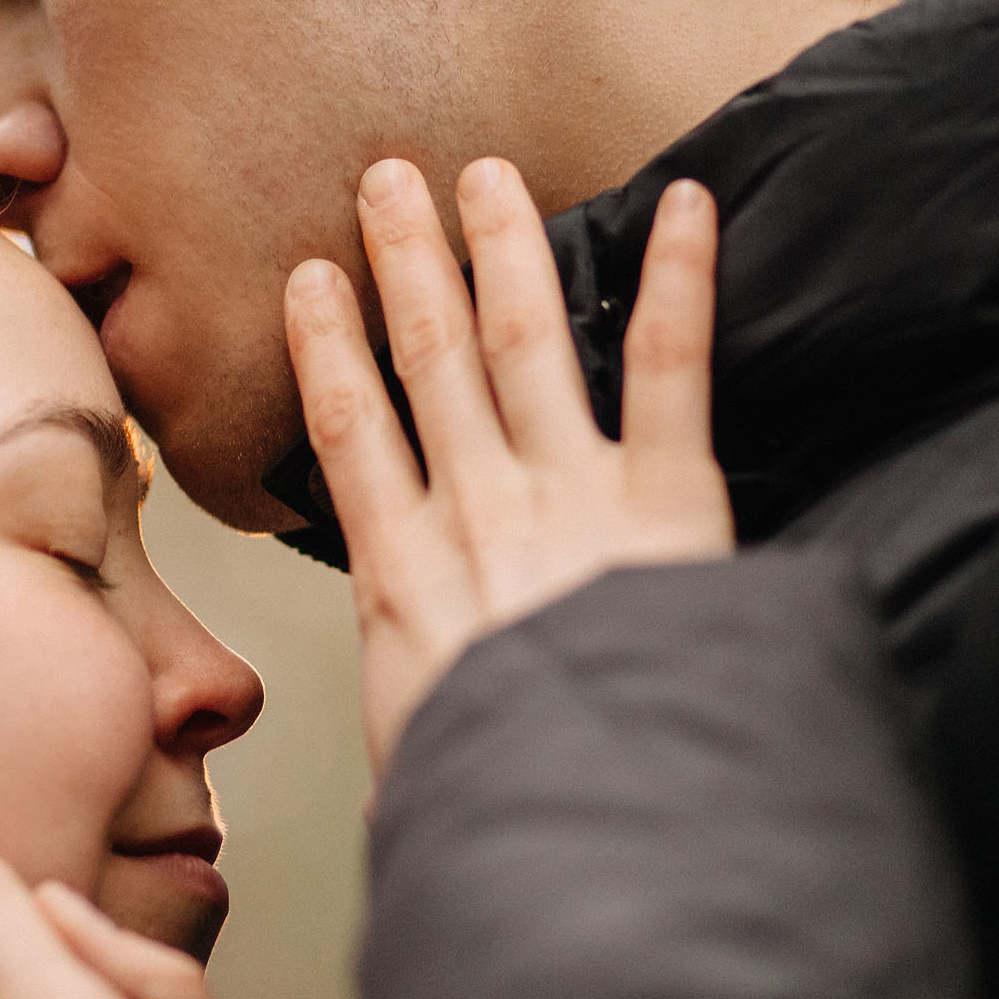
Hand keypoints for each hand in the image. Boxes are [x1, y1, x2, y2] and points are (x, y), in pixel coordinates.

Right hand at [285, 157, 732, 775]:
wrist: (586, 812)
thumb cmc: (495, 801)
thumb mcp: (417, 782)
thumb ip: (409, 765)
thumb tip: (391, 823)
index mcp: (402, 576)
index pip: (348, 433)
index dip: (326, 348)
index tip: (309, 282)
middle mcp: (476, 511)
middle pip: (429, 362)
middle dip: (406, 264)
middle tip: (388, 180)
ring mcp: (568, 493)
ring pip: (522, 343)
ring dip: (501, 250)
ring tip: (484, 175)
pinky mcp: (667, 496)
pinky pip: (669, 368)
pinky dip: (680, 281)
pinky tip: (689, 205)